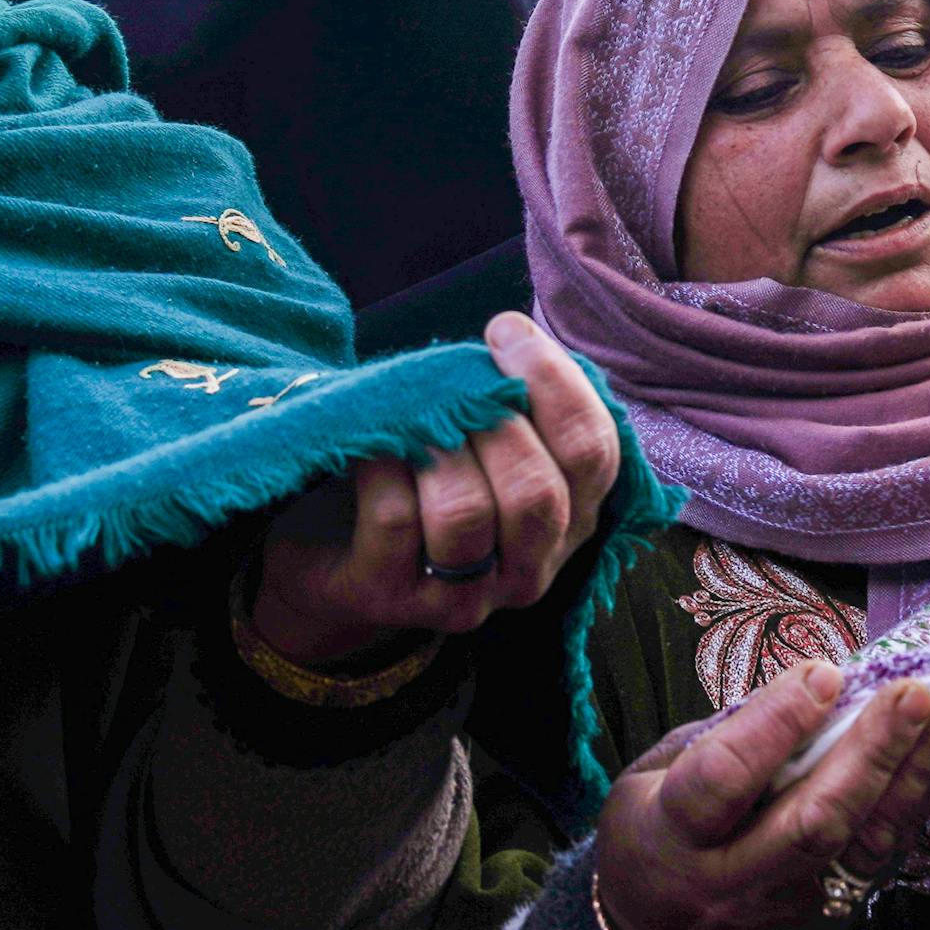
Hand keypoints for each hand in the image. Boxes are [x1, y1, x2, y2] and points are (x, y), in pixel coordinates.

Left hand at [253, 315, 625, 666]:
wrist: (336, 552)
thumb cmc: (426, 477)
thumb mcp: (487, 442)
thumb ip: (514, 404)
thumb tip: (511, 336)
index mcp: (571, 518)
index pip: (592, 453)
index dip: (555, 382)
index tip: (506, 331)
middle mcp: (531, 568)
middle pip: (537, 493)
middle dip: (493, 422)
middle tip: (454, 385)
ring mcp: (464, 596)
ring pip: (465, 513)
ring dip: (436, 449)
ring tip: (414, 421)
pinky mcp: (392, 599)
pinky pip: (395, 518)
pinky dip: (382, 466)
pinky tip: (371, 449)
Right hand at [592, 663, 929, 929]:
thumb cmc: (654, 827)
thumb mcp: (656, 772)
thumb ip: (723, 735)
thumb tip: (808, 686)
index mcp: (669, 833)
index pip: (725, 779)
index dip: (776, 725)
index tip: (825, 675)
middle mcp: (725, 879)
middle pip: (810, 822)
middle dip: (869, 753)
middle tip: (911, 695)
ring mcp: (778, 904)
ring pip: (856, 844)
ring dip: (907, 776)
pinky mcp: (819, 914)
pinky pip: (872, 856)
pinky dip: (907, 802)